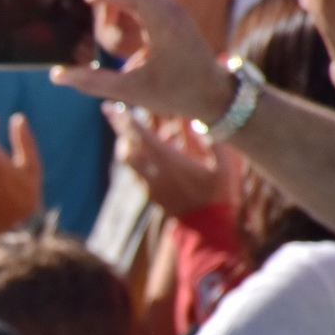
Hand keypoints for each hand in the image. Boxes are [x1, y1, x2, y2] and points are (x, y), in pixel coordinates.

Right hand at [51, 0, 236, 123]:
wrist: (214, 93)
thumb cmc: (178, 93)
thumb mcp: (133, 91)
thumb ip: (93, 83)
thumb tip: (57, 75)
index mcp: (166, 23)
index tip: (82, 0)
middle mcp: (168, 8)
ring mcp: (167, 7)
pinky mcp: (164, 12)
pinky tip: (95, 3)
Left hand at [103, 102, 230, 215]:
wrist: (208, 228)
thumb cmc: (219, 193)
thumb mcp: (224, 164)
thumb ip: (212, 140)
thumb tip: (199, 120)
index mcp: (168, 160)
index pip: (139, 135)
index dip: (123, 119)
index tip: (109, 106)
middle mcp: (152, 171)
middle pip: (126, 144)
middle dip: (118, 127)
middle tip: (111, 111)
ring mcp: (148, 183)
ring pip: (126, 159)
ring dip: (125, 142)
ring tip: (128, 131)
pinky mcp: (149, 193)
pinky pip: (134, 171)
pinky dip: (133, 157)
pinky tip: (142, 152)